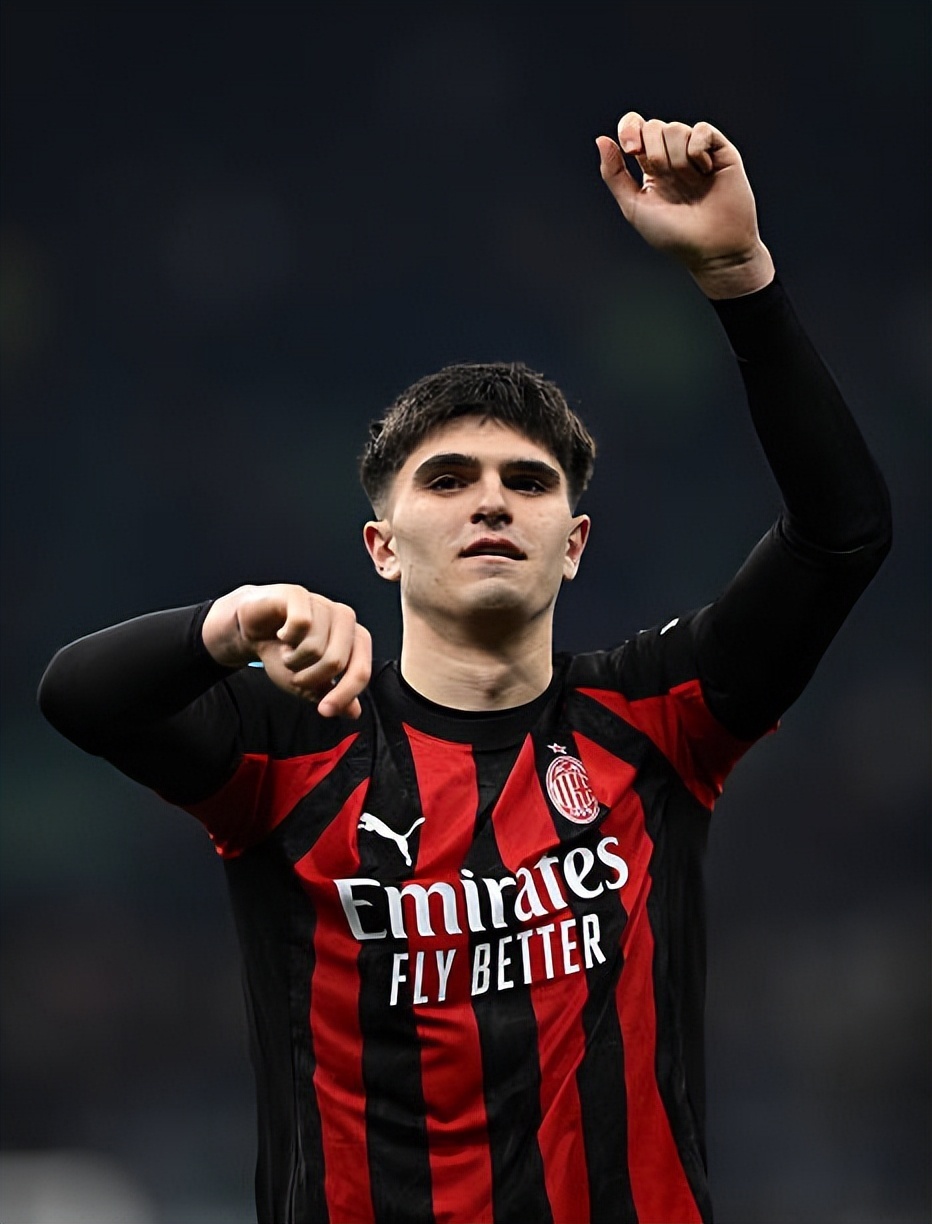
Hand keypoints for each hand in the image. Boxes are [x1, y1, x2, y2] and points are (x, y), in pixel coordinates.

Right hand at [202, 584, 371, 717]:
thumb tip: (354, 712)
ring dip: (292, 659)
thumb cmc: (282, 653)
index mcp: (354, 639)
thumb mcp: (306, 682)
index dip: (343, 695)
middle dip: (309, 677)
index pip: (360, 671)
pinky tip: (281, 635)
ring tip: (286, 651)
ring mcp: (323, 603)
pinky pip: (300, 623)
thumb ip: (330, 694)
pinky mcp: (299, 594)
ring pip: (315, 646)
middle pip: (336, 661)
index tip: (324, 711)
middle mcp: (345, 618)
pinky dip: (285, 638)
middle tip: (294, 672)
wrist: (251, 630)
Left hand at [596, 112, 773, 297]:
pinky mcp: (721, 151)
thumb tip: (601, 140)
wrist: (711, 248)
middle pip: (653, 126)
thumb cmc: (673, 235)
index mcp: (650, 167)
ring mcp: (696, 152)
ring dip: (678, 159)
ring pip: (676, 128)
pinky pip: (702, 129)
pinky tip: (705, 171)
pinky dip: (698, 149)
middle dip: (655, 153)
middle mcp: (672, 156)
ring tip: (690, 183)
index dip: (629, 128)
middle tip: (667, 179)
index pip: (635, 127)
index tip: (632, 150)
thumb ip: (614, 174)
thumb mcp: (634, 207)